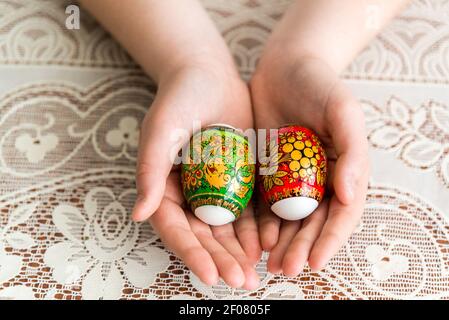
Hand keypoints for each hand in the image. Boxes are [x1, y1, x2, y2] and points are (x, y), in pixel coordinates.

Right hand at [132, 62, 261, 288]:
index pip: (176, 230)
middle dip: (222, 261)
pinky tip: (268, 244)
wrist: (209, 76)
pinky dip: (256, 229)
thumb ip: (150, 170)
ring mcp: (215, 190)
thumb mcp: (161, 131)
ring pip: (227, 229)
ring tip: (257, 273)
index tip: (211, 276)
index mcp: (164, 189)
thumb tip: (138, 213)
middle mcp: (189, 196)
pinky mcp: (238, 180)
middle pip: (204, 236)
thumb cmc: (179, 99)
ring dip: (240, 252)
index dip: (192, 254)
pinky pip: (247, 210)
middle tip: (242, 281)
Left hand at [251, 54, 369, 275]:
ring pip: (289, 220)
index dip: (330, 241)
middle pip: (313, 224)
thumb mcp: (344, 111)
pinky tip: (254, 237)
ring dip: (282, 243)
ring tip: (268, 261)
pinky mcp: (269, 172)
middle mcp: (320, 180)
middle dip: (301, 249)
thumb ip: (352, 153)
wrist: (284, 67)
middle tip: (284, 269)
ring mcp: (293, 179)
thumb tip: (349, 196)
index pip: (341, 215)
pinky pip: (266, 203)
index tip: (314, 262)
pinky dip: (262, 222)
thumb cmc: (319, 85)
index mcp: (344, 171)